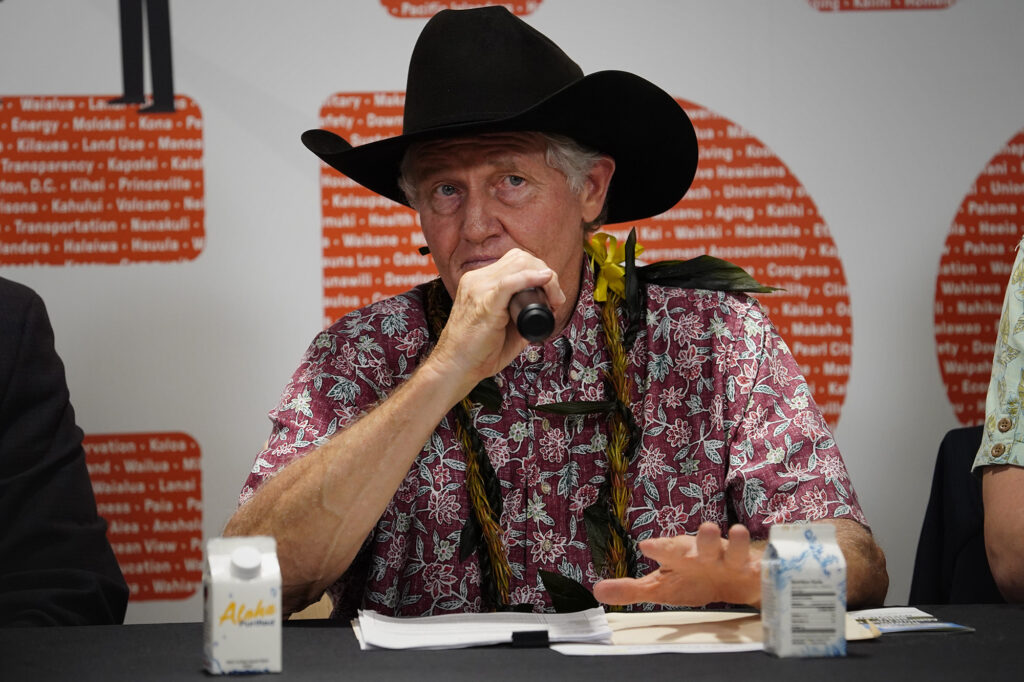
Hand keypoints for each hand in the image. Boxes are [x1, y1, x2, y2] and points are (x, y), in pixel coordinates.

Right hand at [429, 249, 564, 386]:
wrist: (455, 368)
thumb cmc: (478, 352)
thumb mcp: (502, 326)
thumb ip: (519, 315)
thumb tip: (544, 311)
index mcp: (479, 281)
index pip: (515, 261)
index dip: (538, 272)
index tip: (552, 295)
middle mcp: (477, 279)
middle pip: (521, 259)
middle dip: (547, 274)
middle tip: (557, 300)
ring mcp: (478, 289)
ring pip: (520, 265)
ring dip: (546, 279)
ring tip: (555, 300)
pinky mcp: (484, 303)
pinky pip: (509, 282)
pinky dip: (530, 278)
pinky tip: (546, 279)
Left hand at [592, 522, 762, 607]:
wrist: (731, 583)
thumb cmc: (692, 580)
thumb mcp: (660, 587)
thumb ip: (630, 589)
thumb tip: (597, 591)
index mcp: (680, 556)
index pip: (667, 549)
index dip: (659, 547)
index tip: (647, 546)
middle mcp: (703, 553)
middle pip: (702, 543)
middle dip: (703, 537)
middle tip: (705, 528)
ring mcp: (727, 559)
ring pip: (732, 547)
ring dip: (735, 541)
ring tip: (737, 531)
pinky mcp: (749, 570)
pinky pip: (757, 566)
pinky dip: (761, 565)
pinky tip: (763, 564)